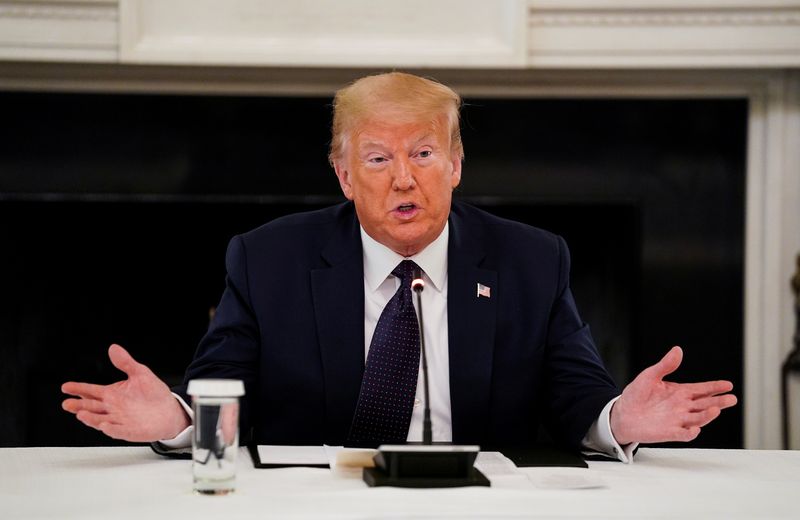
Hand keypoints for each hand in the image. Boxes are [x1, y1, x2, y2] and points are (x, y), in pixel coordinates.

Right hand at [62, 344, 190, 441]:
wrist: (170, 410)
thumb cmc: (153, 394)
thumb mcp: (140, 373)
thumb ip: (125, 362)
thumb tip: (114, 348)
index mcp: (112, 394)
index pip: (91, 391)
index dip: (78, 389)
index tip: (66, 386)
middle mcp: (113, 408)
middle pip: (91, 407)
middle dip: (78, 406)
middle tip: (67, 403)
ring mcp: (120, 420)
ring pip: (100, 420)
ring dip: (90, 418)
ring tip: (80, 414)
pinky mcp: (130, 430)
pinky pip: (118, 430)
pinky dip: (111, 428)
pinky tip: (105, 425)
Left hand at [610, 346, 737, 445]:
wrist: (622, 414)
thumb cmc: (636, 395)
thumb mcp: (650, 376)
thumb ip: (665, 365)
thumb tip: (677, 350)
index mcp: (680, 393)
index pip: (702, 389)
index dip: (715, 387)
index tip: (728, 385)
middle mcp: (682, 407)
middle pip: (705, 404)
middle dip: (719, 402)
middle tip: (732, 398)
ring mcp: (677, 420)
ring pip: (697, 419)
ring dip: (707, 416)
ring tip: (716, 409)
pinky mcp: (668, 432)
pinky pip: (682, 434)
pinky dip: (689, 433)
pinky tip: (695, 429)